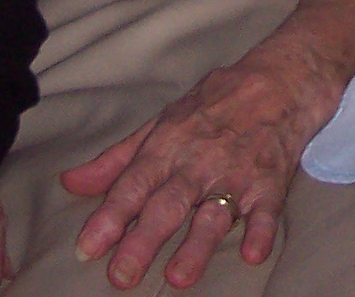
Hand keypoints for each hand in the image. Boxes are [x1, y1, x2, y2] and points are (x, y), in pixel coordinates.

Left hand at [63, 50, 334, 290]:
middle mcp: (199, 161)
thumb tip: (71, 183)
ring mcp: (237, 172)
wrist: (283, 76)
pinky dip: (262, 231)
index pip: (133, 184)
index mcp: (168, 146)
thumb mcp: (163, 122)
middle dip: (143, 239)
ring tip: (178, 277)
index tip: (87, 248)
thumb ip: (118, 158)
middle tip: (122, 275)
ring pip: (214, 213)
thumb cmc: (217, 103)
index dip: (110, 216)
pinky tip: (255, 253)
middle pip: (168, 204)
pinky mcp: (272, 180)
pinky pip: (267, 209)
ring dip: (197, 245)